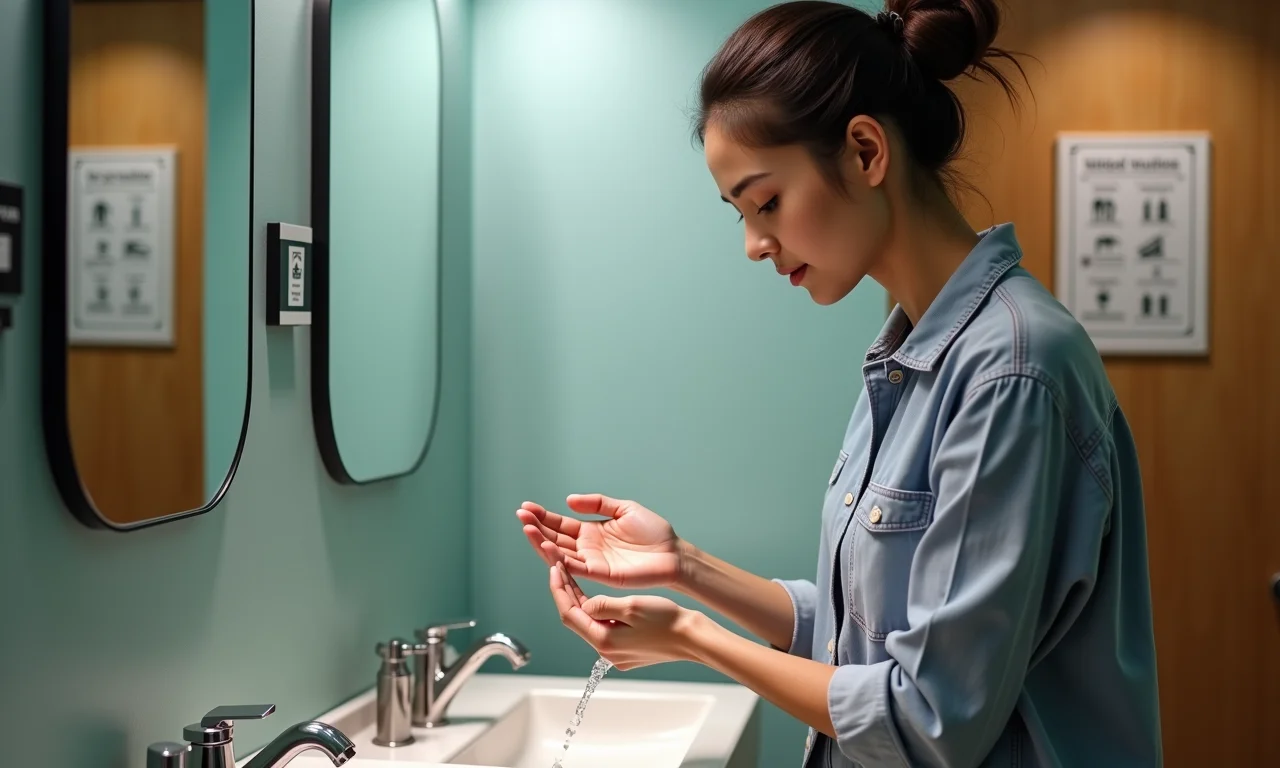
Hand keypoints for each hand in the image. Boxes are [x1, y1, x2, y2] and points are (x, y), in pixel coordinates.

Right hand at [518, 494, 682, 588]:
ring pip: (560, 552)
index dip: (543, 516)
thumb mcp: (624, 509)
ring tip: (527, 529)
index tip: (526, 508)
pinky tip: (547, 546)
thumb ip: (598, 503)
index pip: (561, 524)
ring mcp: (592, 561)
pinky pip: (576, 566)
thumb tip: (569, 500)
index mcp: (591, 531)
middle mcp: (587, 547)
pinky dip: (560, 558)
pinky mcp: (601, 573)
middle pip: (555, 537)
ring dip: (542, 542)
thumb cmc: (654, 533)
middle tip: (521, 516)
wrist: (673, 553)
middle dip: (537, 527)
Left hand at [549, 563, 704, 670]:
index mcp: (604, 641)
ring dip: (581, 602)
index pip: (569, 613)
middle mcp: (606, 652)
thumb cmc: (667, 621)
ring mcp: (616, 655)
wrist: (693, 639)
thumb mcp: (630, 606)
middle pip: (576, 620)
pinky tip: (598, 598)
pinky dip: (597, 612)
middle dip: (566, 594)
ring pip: (590, 624)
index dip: (559, 589)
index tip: (554, 569)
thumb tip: (584, 603)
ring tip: (574, 578)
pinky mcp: (626, 653)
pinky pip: (604, 629)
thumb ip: (602, 605)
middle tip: (560, 569)